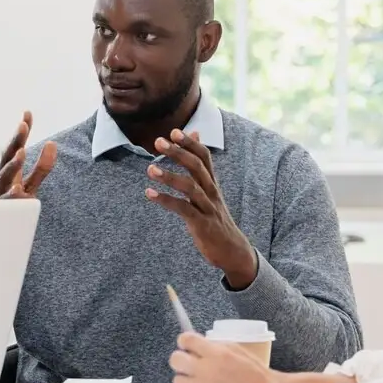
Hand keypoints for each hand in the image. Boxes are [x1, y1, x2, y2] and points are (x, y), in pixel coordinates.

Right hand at [0, 111, 57, 198]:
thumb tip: (52, 144)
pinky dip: (13, 196)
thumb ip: (42, 166)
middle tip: (22, 126)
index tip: (28, 113)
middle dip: (15, 141)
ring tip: (22, 153)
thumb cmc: (12, 203)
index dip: (22, 132)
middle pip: (7, 156)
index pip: (16, 147)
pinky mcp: (1, 209)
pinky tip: (19, 191)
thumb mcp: (31, 183)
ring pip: (5, 177)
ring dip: (13, 164)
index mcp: (10, 170)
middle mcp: (2, 178)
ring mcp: (0, 192)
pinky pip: (7, 202)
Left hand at [145, 128, 258, 286]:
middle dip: (178, 153)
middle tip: (158, 142)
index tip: (174, 131)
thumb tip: (196, 133)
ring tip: (150, 169)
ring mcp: (208, 208)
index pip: (204, 157)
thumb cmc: (216, 217)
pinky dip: (166, 201)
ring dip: (169, 177)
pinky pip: (184, 210)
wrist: (233, 251)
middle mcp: (212, 192)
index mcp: (212, 183)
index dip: (190, 144)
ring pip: (191, 188)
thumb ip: (201, 163)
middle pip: (197, 167)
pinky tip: (150, 194)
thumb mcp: (210, 190)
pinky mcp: (202, 225)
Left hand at [169, 332, 279, 382]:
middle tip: (191, 368)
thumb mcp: (244, 354)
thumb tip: (201, 346)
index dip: (185, 343)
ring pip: (178, 382)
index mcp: (218, 354)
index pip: (186, 340)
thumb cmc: (262, 380)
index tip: (188, 348)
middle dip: (181, 362)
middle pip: (175, 360)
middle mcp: (208, 370)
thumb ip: (220, 348)